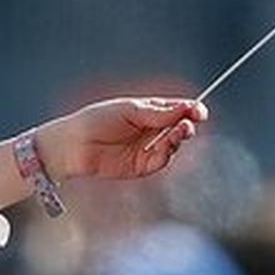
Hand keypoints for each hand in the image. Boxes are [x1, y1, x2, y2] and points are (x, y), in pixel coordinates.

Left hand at [40, 97, 206, 181]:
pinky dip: (167, 154)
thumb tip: (187, 108)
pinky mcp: (142, 166)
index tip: (200, 111)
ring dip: (179, 139)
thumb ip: (158, 113)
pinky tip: (165, 147)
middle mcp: (151, 129)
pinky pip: (162, 161)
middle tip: (189, 123)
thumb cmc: (97, 120)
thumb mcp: (130, 110)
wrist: (74, 145)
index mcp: (149, 111)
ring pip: (174, 145)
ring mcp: (148, 148)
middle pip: (180, 128)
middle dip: (187, 125)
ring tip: (178, 132)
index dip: (191, 110)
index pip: (177, 109)